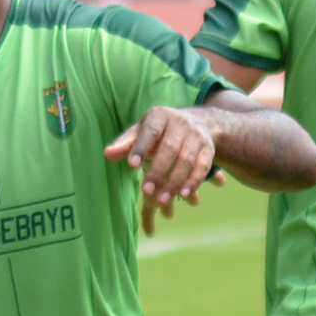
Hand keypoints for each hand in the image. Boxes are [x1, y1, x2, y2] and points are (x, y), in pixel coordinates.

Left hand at [105, 107, 228, 234]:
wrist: (197, 122)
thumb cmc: (159, 131)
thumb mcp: (141, 131)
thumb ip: (126, 143)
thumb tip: (107, 154)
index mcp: (160, 116)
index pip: (150, 131)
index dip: (141, 147)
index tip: (131, 165)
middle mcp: (180, 123)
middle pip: (170, 148)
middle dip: (158, 171)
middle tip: (146, 191)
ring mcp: (196, 136)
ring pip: (187, 160)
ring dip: (175, 181)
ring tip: (162, 200)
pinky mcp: (208, 149)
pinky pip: (202, 166)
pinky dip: (193, 181)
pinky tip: (184, 194)